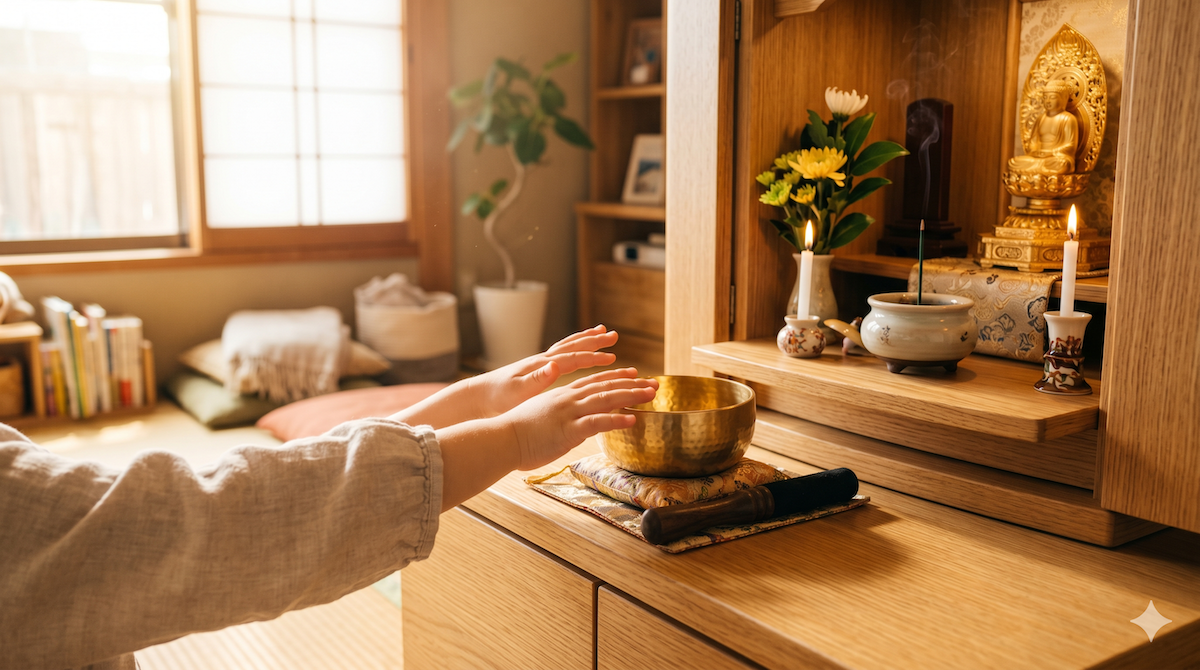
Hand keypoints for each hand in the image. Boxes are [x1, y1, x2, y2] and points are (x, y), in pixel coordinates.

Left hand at [466, 325, 624, 417]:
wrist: (480, 396)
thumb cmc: (498, 397)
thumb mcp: (517, 391)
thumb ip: (536, 379)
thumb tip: (554, 365)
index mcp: (540, 366)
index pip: (572, 359)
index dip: (592, 358)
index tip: (612, 358)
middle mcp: (542, 360)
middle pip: (573, 346)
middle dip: (594, 341)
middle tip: (613, 335)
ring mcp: (540, 363)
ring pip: (568, 347)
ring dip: (586, 340)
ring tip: (602, 333)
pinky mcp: (537, 369)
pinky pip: (562, 355)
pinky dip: (574, 349)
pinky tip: (579, 352)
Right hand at [503, 369, 658, 470]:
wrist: (502, 438)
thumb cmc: (516, 433)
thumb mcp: (541, 418)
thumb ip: (560, 417)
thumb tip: (573, 425)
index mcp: (562, 395)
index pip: (595, 382)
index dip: (617, 377)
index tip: (635, 374)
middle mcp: (569, 399)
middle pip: (606, 387)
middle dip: (633, 384)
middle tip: (654, 384)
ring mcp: (569, 413)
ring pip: (606, 399)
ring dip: (632, 395)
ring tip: (651, 395)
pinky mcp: (569, 429)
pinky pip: (598, 422)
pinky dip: (617, 420)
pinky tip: (633, 420)